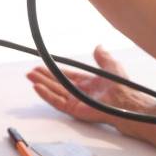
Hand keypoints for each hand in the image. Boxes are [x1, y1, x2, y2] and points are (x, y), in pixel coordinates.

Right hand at [26, 46, 155, 124]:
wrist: (125, 102)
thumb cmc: (122, 87)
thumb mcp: (112, 66)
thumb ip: (103, 57)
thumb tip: (99, 46)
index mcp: (87, 83)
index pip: (67, 76)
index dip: (55, 71)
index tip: (43, 65)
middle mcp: (80, 92)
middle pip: (57, 83)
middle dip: (44, 77)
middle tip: (30, 71)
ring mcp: (76, 101)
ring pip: (54, 91)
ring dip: (41, 84)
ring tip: (29, 76)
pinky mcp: (74, 109)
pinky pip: (56, 101)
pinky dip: (46, 94)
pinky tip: (37, 87)